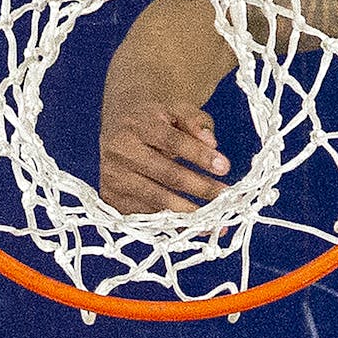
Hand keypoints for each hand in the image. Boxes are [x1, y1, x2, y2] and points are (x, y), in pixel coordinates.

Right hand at [99, 86, 231, 214]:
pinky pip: (144, 215)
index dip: (199, 155)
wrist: (119, 128)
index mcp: (138, 125)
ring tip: (215, 221)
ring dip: (188, 213)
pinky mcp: (111, 198)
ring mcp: (113, 177)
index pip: (173, 141)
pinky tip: (193, 228)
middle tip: (227, 197)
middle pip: (166, 174)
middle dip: (200, 187)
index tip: (225, 167)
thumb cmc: (155, 120)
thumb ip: (196, 121)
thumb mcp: (176, 110)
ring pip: (155, 199)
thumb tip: (211, 144)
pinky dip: (170, 224)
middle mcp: (120, 151)